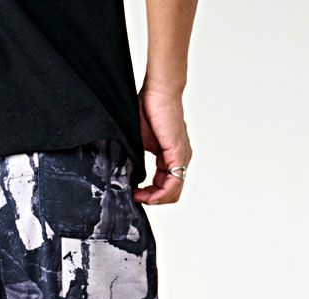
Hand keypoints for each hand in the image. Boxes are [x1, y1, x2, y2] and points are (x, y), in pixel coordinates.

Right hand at [134, 88, 191, 204]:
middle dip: (152, 199)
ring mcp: (182, 157)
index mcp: (172, 155)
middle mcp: (180, 158)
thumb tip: (126, 174)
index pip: (165, 185)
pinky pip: (173, 184)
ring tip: (139, 196)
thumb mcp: (140, 141)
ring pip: (173, 191)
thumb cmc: (149, 108)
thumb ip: (137, 159)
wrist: (159, 90)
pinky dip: (160, 193)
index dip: (150, 194)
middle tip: (135, 197)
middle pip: (171, 193)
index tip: (134, 193)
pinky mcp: (178, 154)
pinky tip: (146, 194)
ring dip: (155, 198)